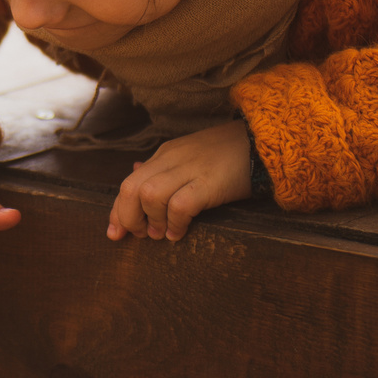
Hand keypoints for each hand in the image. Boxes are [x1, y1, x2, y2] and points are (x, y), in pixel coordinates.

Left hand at [108, 120, 255, 242]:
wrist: (262, 142)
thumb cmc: (227, 155)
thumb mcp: (189, 155)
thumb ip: (162, 167)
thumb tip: (135, 170)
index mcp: (165, 154)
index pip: (129, 182)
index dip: (118, 210)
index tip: (115, 232)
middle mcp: (172, 159)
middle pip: (131, 188)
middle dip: (128, 217)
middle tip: (139, 235)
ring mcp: (190, 169)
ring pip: (150, 195)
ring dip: (152, 220)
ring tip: (161, 234)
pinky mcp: (209, 182)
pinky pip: (180, 205)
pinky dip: (175, 223)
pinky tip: (179, 233)